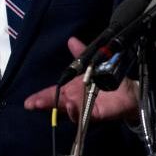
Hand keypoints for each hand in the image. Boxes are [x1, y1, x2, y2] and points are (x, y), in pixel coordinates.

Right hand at [24, 36, 139, 121]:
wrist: (127, 91)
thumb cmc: (106, 79)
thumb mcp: (91, 64)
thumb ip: (80, 54)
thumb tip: (71, 40)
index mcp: (72, 89)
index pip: (53, 93)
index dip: (40, 97)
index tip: (28, 101)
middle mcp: (75, 99)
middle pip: (57, 103)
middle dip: (45, 103)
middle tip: (34, 103)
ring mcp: (84, 107)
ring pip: (69, 110)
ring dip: (61, 107)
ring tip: (53, 103)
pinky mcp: (96, 113)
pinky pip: (85, 115)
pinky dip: (77, 112)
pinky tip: (72, 106)